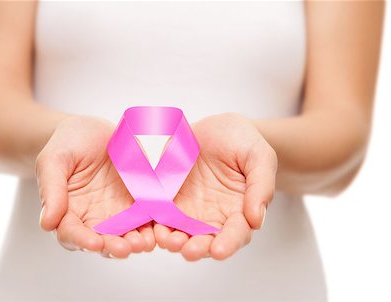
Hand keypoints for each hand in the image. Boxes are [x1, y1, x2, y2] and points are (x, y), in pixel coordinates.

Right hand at [36, 116, 155, 257]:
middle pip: (102, 241)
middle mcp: (93, 217)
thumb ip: (52, 190)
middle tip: (123, 248)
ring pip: (125, 234)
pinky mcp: (138, 203)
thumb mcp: (54, 160)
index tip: (93, 243)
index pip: (71, 233)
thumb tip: (47, 223)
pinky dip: (152, 227)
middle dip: (112, 247)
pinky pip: (146, 218)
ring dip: (134, 242)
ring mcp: (118, 212)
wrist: (94, 129)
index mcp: (68, 211)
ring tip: (143, 243)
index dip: (81, 240)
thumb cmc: (68, 143)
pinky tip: (158, 230)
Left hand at [154, 113, 276, 260]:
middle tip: (189, 251)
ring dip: (174, 241)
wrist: (218, 127)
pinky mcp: (170, 200)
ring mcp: (190, 209)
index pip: (237, 233)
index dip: (229, 243)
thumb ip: (261, 186)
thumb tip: (256, 219)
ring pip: (182, 233)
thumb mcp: (259, 157)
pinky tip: (153, 228)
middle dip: (198, 248)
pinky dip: (157, 226)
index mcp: (240, 210)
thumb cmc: (244, 141)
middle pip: (206, 240)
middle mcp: (214, 216)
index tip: (219, 250)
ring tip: (168, 240)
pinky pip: (162, 217)